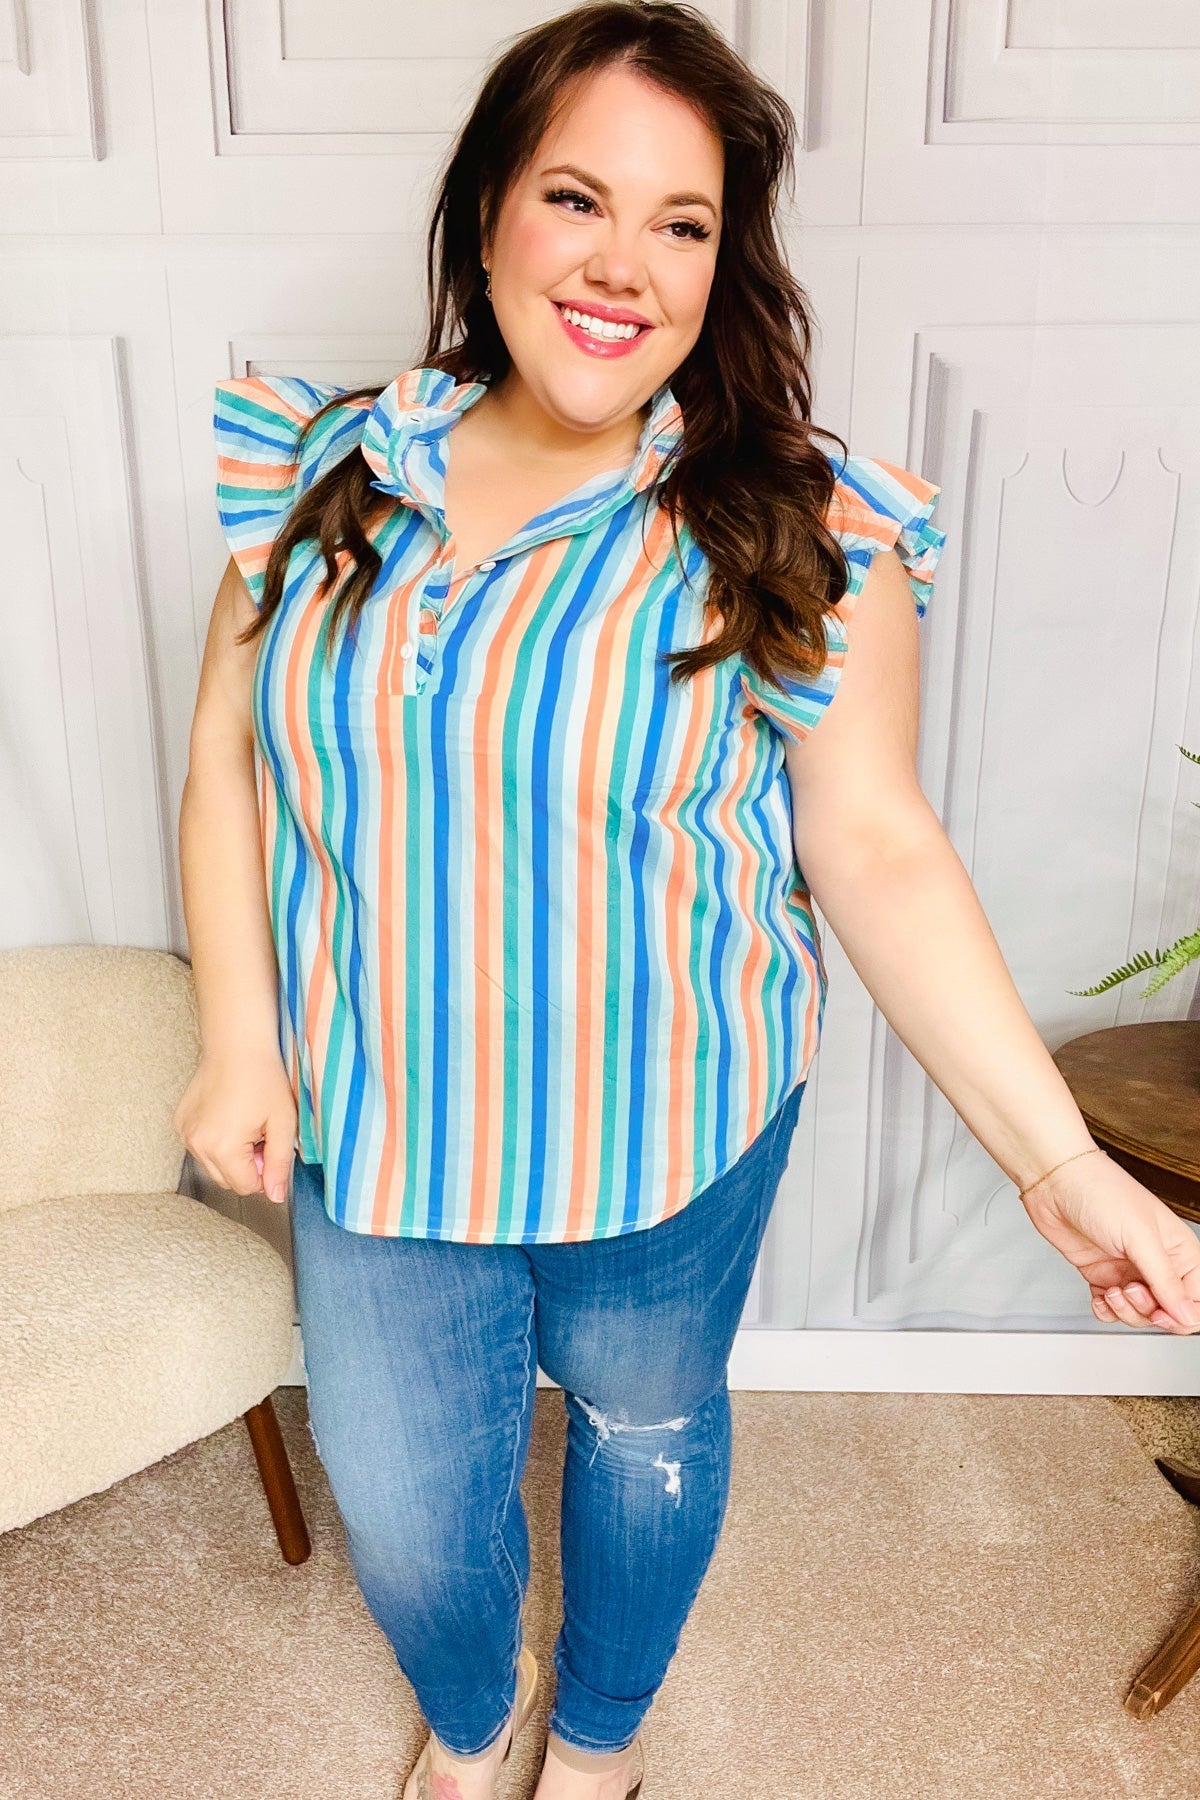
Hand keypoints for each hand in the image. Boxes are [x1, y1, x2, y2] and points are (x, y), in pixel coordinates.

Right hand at [172, 1046, 296, 1206]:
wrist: (237, 1044)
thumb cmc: (264, 1078)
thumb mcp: (284, 1123)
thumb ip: (280, 1164)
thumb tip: (275, 1196)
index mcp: (222, 1149)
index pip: (246, 1187)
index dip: (264, 1171)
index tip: (270, 1144)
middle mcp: (197, 1145)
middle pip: (227, 1181)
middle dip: (246, 1166)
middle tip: (260, 1132)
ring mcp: (184, 1134)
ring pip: (212, 1165)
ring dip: (230, 1154)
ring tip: (244, 1122)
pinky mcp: (179, 1122)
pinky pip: (200, 1147)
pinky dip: (215, 1140)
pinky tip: (227, 1114)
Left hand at [1020, 1150, 1199, 1333]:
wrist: (1054, 1182)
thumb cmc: (1100, 1191)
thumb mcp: (1140, 1237)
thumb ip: (1164, 1279)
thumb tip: (1185, 1314)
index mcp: (1179, 1251)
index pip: (1194, 1300)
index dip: (1180, 1315)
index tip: (1159, 1313)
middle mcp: (1157, 1262)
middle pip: (1166, 1312)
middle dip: (1146, 1310)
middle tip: (1129, 1289)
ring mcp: (1128, 1269)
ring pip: (1138, 1313)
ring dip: (1124, 1310)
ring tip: (1111, 1290)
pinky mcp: (1102, 1274)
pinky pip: (1111, 1308)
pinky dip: (1105, 1309)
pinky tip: (1098, 1296)